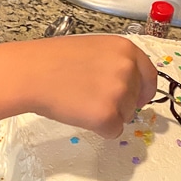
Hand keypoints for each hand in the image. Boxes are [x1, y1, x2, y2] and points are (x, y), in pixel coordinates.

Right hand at [23, 34, 156, 138]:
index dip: (143, 90)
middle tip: (90, 97)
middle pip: (136, 99)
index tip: (138, 99)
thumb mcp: (93, 49)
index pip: (150, 76)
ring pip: (125, 117)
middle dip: (118, 103)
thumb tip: (129, 85)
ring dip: (107, 115)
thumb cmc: (53, 60)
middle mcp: (128, 69)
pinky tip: (79, 114)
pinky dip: (98, 129)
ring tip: (80, 101)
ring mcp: (119, 93)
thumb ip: (115, 63)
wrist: (31, 73)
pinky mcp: (107, 116)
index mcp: (126, 49)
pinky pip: (113, 131)